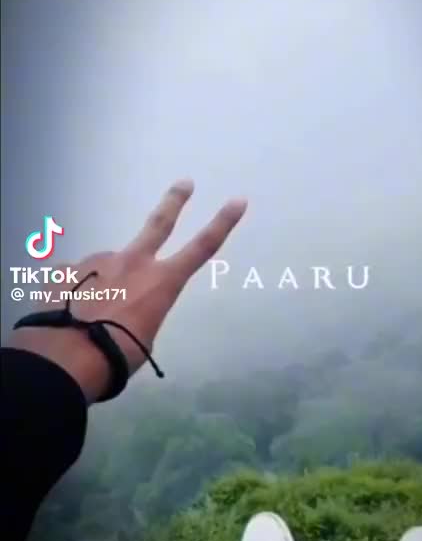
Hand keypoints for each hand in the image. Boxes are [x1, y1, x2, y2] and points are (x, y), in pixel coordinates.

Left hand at [8, 181, 246, 402]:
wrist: (68, 357)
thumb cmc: (118, 355)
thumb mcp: (144, 338)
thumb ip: (140, 310)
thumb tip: (120, 299)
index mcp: (161, 282)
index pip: (202, 248)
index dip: (223, 223)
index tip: (237, 200)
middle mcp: (132, 262)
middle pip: (159, 223)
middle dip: (175, 201)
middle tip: (184, 183)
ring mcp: (97, 261)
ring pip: (107, 267)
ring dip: (104, 285)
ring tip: (90, 315)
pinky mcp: (65, 269)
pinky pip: (74, 280)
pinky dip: (75, 294)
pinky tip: (67, 311)